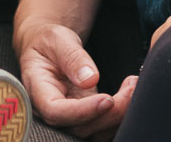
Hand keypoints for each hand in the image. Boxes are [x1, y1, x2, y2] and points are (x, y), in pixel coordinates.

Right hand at [16, 21, 135, 138]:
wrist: (49, 49)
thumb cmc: (48, 43)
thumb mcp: (58, 39)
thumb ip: (72, 57)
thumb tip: (90, 79)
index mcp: (37, 91)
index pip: (55, 112)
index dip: (82, 112)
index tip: (107, 99)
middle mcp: (50, 111)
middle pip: (79, 127)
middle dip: (109, 114)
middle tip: (131, 89)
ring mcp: (69, 117)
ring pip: (94, 131)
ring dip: (118, 116)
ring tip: (133, 87)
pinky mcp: (85, 117)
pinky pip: (103, 125)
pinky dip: (119, 114)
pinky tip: (129, 93)